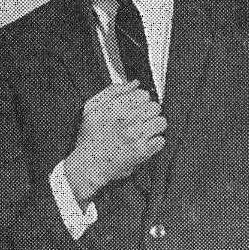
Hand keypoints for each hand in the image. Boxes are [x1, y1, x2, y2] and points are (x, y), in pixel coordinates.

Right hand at [63, 81, 165, 202]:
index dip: (140, 101)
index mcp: (115, 108)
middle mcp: (127, 121)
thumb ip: (112, 91)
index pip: (143, 94)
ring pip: (161, 122)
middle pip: (155, 107)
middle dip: (149, 112)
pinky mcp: (143, 152)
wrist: (87, 166)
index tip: (135, 107)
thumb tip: (134, 83)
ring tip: (142, 132)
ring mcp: (136, 136)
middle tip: (139, 121)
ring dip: (153, 127)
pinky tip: (143, 143)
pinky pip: (161, 140)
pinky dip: (154, 142)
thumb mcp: (91, 108)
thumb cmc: (89, 138)